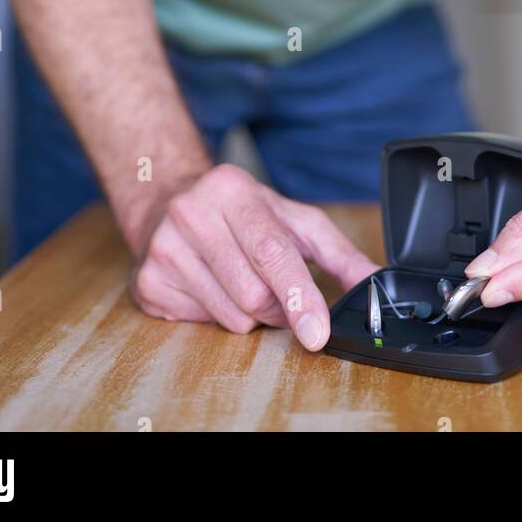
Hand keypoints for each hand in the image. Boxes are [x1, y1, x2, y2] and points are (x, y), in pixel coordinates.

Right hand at [130, 163, 379, 349]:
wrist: (169, 199)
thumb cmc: (239, 212)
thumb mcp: (292, 218)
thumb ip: (337, 252)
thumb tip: (374, 283)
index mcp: (233, 189)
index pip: (272, 252)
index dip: (299, 296)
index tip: (316, 331)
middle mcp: (192, 212)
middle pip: (253, 293)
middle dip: (276, 306)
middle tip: (276, 291)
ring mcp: (164, 247)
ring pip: (230, 315)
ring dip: (249, 313)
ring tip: (238, 279)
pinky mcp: (147, 280)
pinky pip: (201, 324)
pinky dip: (216, 315)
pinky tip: (210, 284)